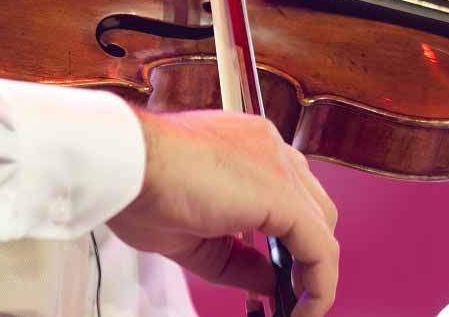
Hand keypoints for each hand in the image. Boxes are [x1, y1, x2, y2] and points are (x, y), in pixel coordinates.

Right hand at [108, 109, 339, 315]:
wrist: (126, 163)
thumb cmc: (140, 188)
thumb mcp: (195, 237)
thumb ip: (238, 259)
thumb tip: (269, 282)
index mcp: (247, 146)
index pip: (287, 193)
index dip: (286, 239)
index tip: (273, 274)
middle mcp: (270, 148)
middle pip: (313, 208)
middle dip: (304, 252)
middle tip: (287, 292)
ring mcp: (279, 166)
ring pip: (322, 226)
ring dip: (314, 271)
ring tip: (298, 306)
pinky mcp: (282, 194)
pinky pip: (319, 247)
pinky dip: (318, 283)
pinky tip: (302, 307)